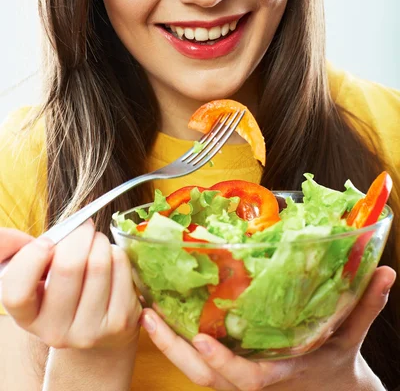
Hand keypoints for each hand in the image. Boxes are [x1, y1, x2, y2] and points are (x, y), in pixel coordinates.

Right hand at [0, 220, 141, 351]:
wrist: (96, 329)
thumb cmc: (62, 289)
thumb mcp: (36, 276)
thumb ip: (21, 254)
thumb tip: (5, 236)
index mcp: (27, 318)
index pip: (17, 292)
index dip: (31, 259)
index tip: (46, 242)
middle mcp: (55, 332)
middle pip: (68, 267)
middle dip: (78, 235)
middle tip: (82, 227)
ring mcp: (89, 331)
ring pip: (99, 262)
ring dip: (100, 241)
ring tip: (96, 243)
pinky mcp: (120, 323)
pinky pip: (120, 267)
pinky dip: (116, 251)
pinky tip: (110, 259)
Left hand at [141, 266, 395, 389]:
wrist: (329, 389)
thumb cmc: (337, 363)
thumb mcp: (352, 335)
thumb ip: (367, 304)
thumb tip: (386, 272)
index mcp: (281, 372)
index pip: (249, 377)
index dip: (225, 362)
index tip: (204, 339)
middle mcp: (253, 379)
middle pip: (207, 376)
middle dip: (176, 351)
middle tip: (149, 318)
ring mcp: (239, 377)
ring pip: (197, 371)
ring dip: (170, 344)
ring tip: (147, 312)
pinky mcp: (231, 369)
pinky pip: (199, 361)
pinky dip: (179, 342)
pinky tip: (163, 314)